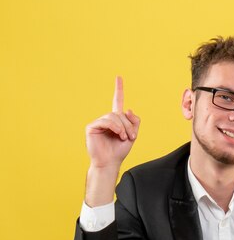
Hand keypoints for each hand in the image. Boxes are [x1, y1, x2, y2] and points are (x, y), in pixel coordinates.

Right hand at [84, 76, 139, 206]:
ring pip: (113, 116)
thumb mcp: (133, 134)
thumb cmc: (120, 150)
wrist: (110, 162)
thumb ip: (134, 121)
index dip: (118, 89)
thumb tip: (128, 109)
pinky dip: (114, 127)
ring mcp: (98, 122)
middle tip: (131, 137)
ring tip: (124, 137)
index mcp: (116, 119)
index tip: (119, 77)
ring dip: (122, 127)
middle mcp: (107, 119)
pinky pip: (105, 121)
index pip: (117, 101)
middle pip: (120, 113)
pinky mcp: (91, 127)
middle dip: (128, 124)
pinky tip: (117, 134)